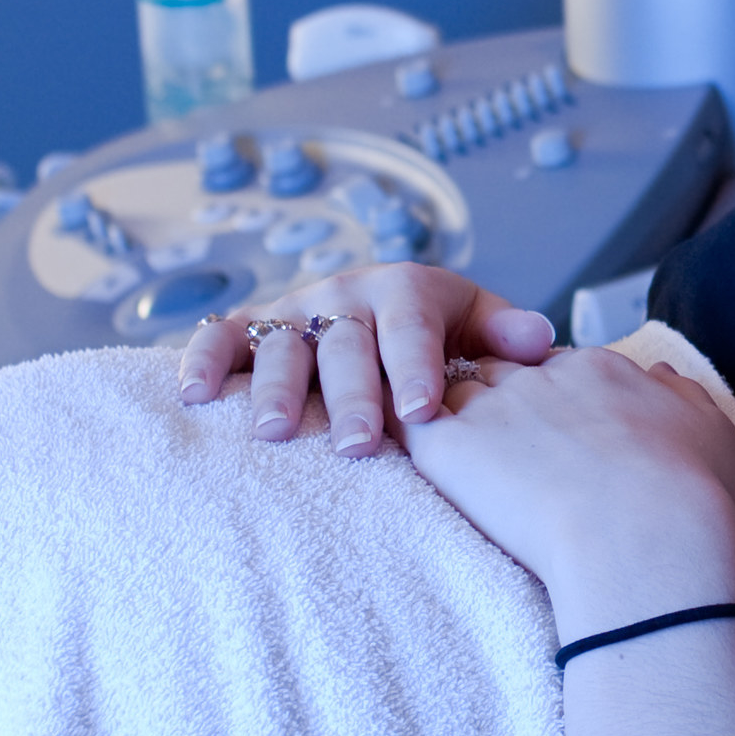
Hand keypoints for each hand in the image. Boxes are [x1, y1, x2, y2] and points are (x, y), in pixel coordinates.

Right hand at [175, 264, 559, 455]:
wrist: (384, 310)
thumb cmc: (440, 334)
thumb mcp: (476, 324)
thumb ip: (503, 334)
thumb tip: (540, 341)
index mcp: (406, 290)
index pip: (412, 325)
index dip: (415, 367)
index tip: (422, 413)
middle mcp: (345, 295)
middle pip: (347, 344)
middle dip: (352, 396)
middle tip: (359, 446)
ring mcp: (294, 311)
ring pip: (283, 345)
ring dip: (278, 388)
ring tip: (276, 432)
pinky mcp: (251, 329)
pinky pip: (221, 339)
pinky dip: (202, 361)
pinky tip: (194, 396)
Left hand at [402, 349, 734, 635]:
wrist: (646, 532)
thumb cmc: (688, 491)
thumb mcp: (711, 428)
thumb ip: (682, 396)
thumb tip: (663, 378)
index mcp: (598, 370)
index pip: (555, 368)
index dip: (550, 400)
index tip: (554, 437)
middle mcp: (541, 376)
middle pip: (499, 371)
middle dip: (495, 401)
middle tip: (497, 448)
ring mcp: (493, 408)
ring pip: (451, 392)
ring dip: (449, 419)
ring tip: (448, 459)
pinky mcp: (451, 447)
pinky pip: (413, 426)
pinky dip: (409, 437)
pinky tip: (412, 460)